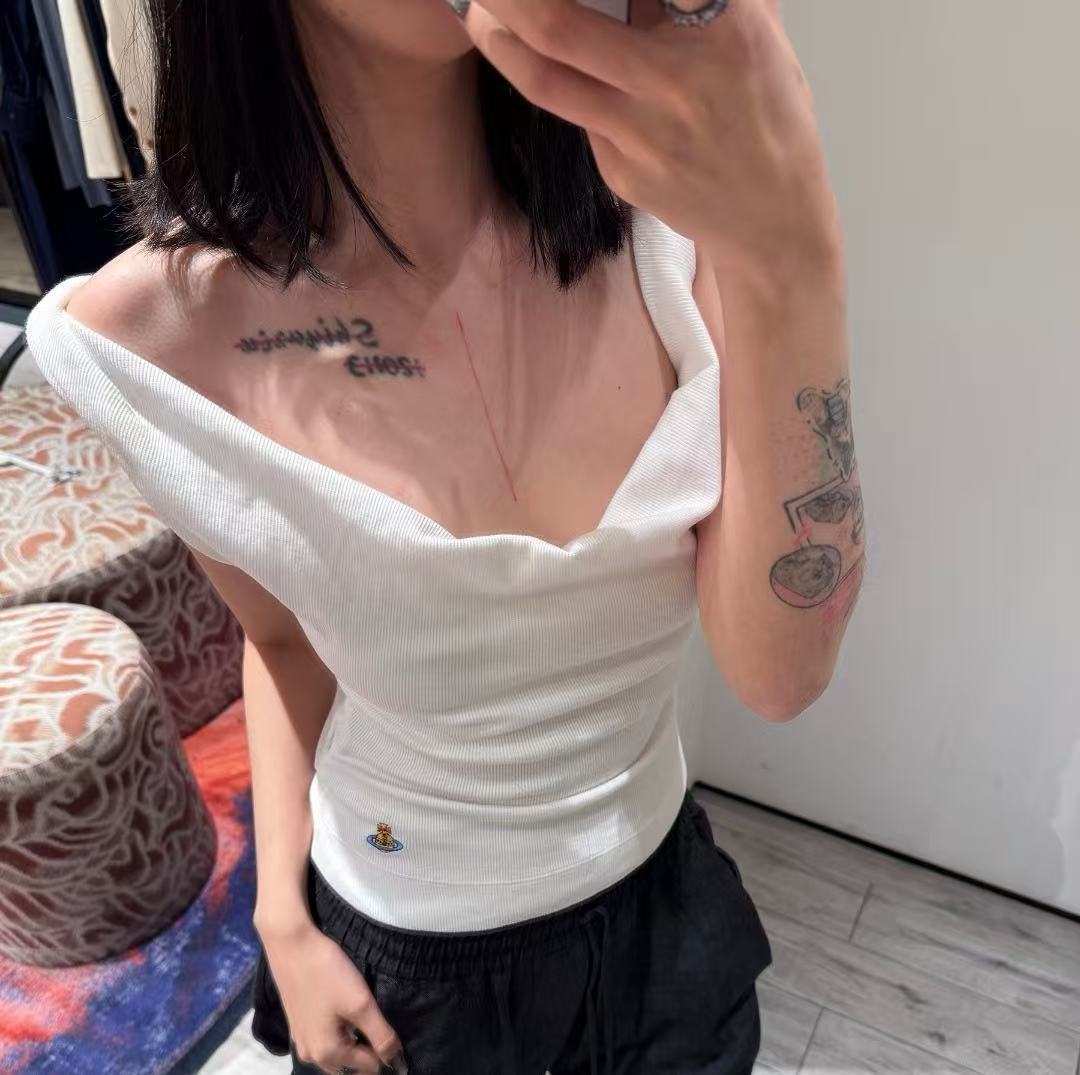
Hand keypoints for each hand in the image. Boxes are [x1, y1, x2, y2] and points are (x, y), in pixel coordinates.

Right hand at [260, 919, 402, 1073]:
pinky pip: (325, 1040)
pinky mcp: (298, 1025)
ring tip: (363, 1013)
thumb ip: (381, 1036)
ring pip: (337, 1054)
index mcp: (327, 1054)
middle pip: (350, 1065)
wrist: (292, 944)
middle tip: (376, 1018)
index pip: (369, 1066)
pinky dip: (339, 1033)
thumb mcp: (361, 1003)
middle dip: (367, 1049)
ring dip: (353, 1041)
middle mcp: (311, 1055)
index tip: (387, 1023)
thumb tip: (398, 1063)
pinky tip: (344, 1010)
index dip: (385, 1049)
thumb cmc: (327, 973)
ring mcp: (301, 1040)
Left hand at [456, 0, 841, 283]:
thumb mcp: (762, 37)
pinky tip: (541, 69)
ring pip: (545, 78)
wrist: (773, 220)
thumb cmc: (768, 118)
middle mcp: (678, 79)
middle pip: (560, 23)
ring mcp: (645, 133)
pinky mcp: (624, 172)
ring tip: (481, 15)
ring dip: (499, 38)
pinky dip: (552, 85)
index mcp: (729, 27)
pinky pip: (577, 118)